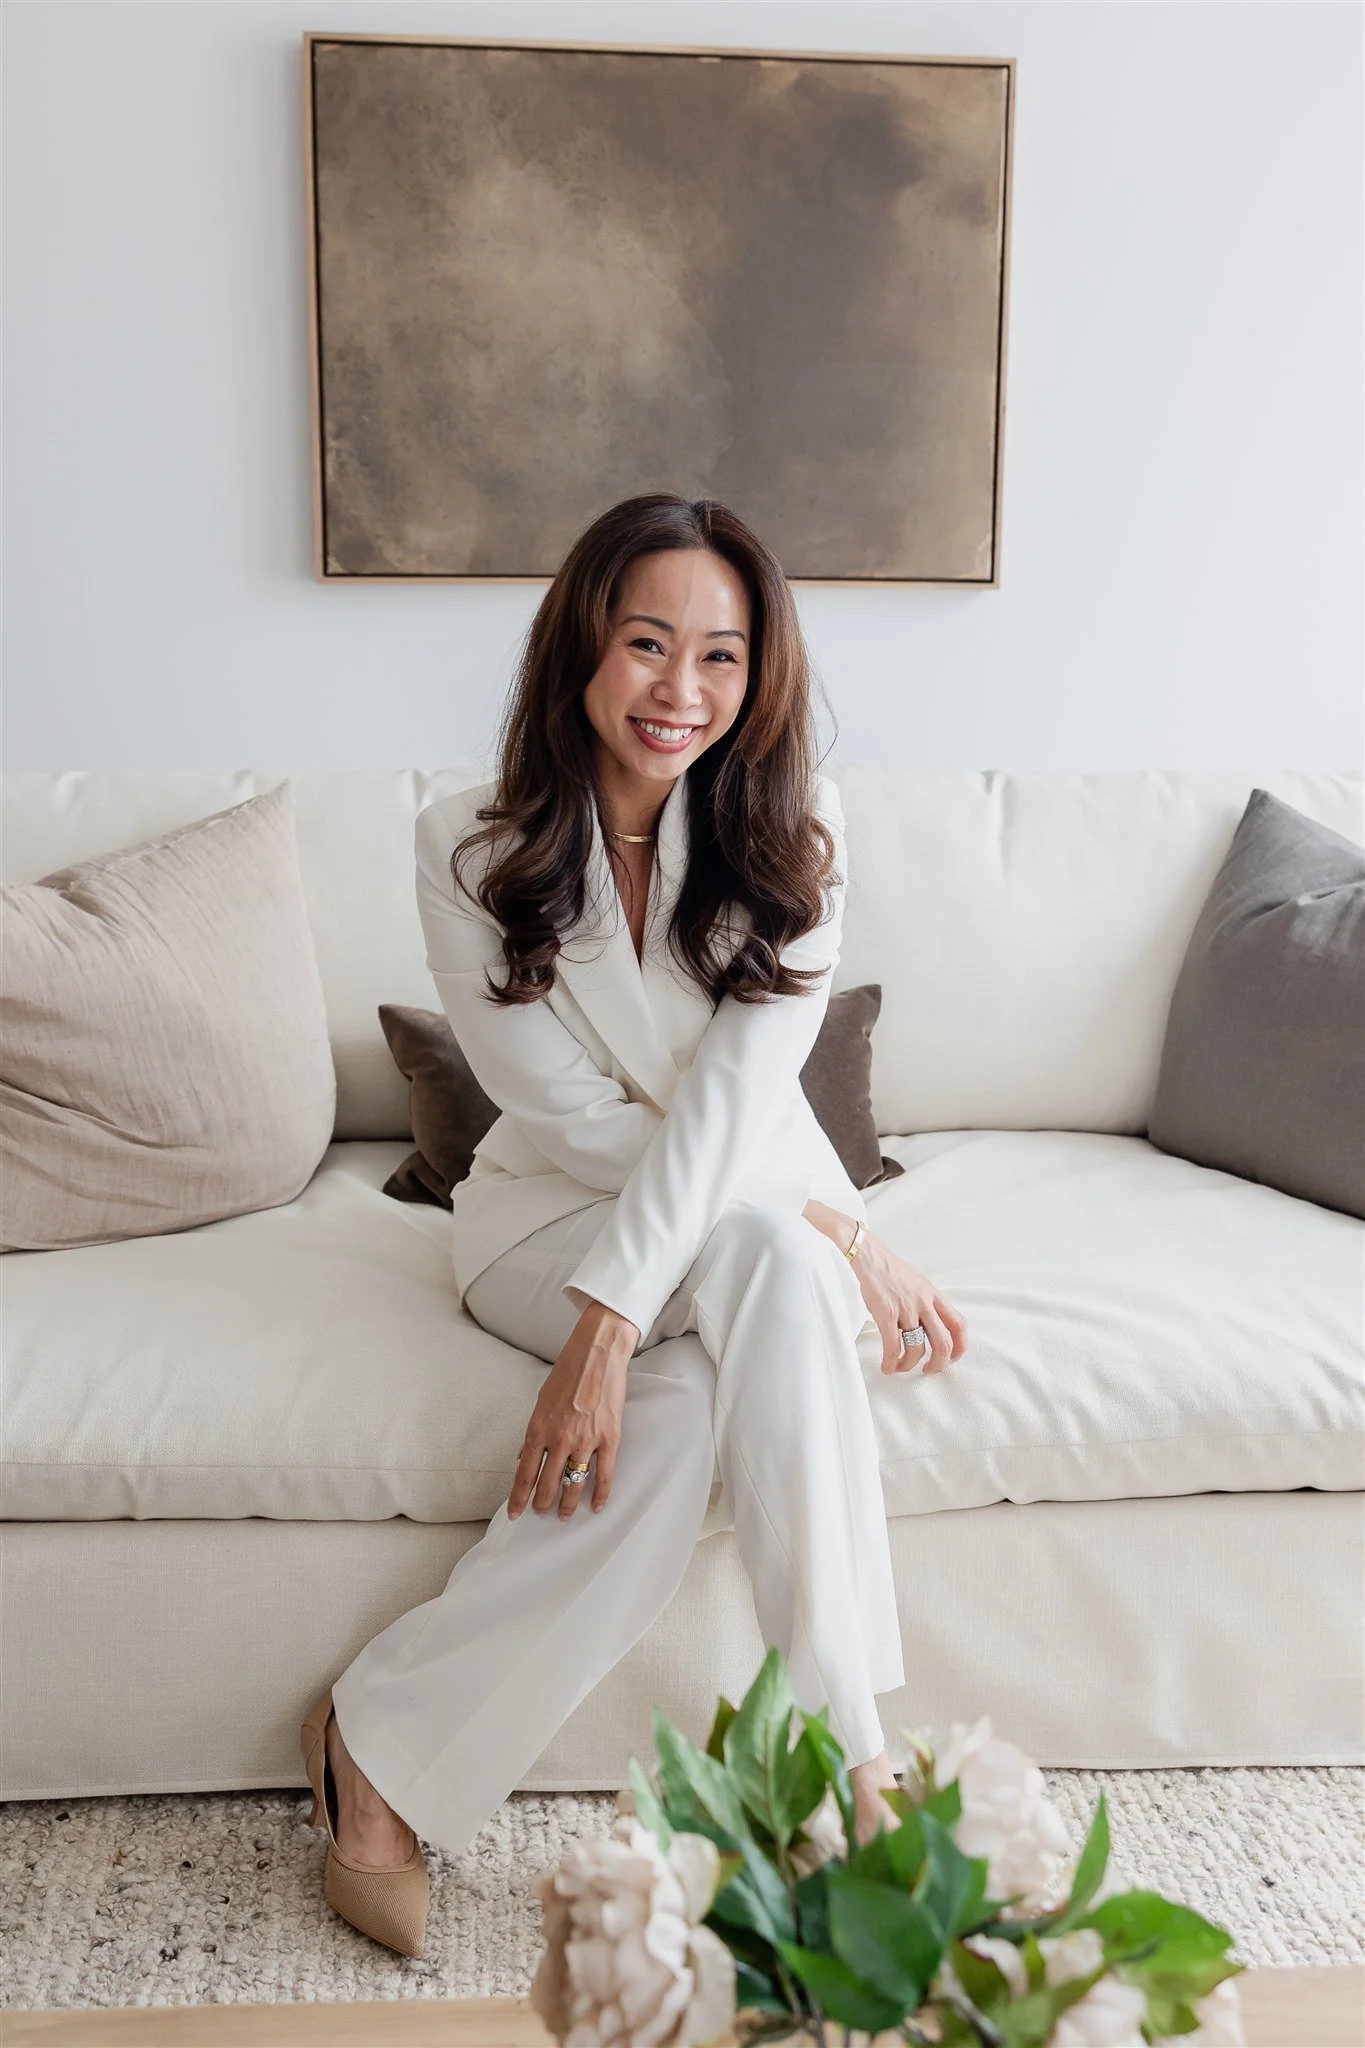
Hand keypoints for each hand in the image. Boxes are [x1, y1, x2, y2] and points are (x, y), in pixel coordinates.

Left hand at [508, 1300, 637, 1521]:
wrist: (597, 1353)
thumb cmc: (567, 1373)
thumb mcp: (541, 1402)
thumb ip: (533, 1434)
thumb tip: (523, 1458)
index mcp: (538, 1429)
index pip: (524, 1474)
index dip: (518, 1497)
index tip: (514, 1513)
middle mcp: (559, 1439)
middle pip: (548, 1483)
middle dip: (542, 1503)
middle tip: (540, 1513)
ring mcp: (585, 1441)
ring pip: (574, 1484)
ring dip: (567, 1504)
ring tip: (563, 1515)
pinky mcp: (609, 1439)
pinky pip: (604, 1475)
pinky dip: (600, 1494)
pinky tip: (596, 1506)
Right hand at [802, 1201, 967, 1377]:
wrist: (868, 1254)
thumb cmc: (889, 1271)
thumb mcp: (917, 1284)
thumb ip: (926, 1304)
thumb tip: (930, 1328)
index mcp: (934, 1296)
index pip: (959, 1324)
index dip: (960, 1346)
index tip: (952, 1358)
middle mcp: (924, 1303)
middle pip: (944, 1342)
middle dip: (939, 1364)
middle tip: (928, 1371)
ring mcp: (906, 1308)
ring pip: (918, 1349)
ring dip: (910, 1365)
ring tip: (900, 1367)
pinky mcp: (886, 1313)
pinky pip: (893, 1346)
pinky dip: (891, 1362)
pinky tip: (887, 1366)